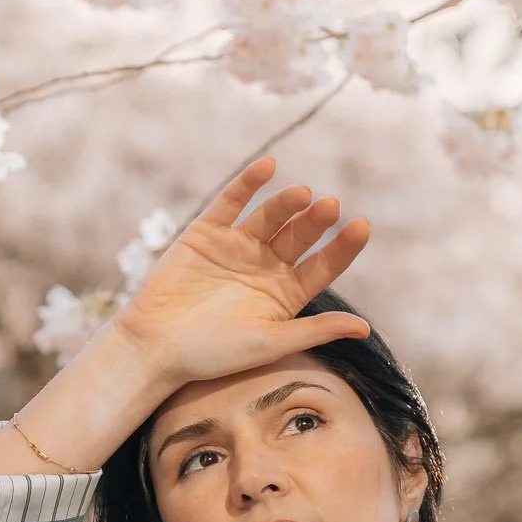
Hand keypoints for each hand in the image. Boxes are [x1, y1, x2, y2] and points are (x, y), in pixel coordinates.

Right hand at [112, 158, 372, 387]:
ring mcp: (238, 245)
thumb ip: (315, 331)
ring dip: (287, 203)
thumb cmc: (214, 355)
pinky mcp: (208, 231)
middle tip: (330, 206)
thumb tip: (365, 329)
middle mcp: (267, 265)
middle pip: (300, 236)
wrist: (156, 347)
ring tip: (302, 195)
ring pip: (270, 216)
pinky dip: (248, 183)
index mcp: (287, 293)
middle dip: (315, 221)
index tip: (361, 227)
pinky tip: (268, 167)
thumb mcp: (270, 343)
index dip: (343, 246)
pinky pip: (231, 201)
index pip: (324, 264)